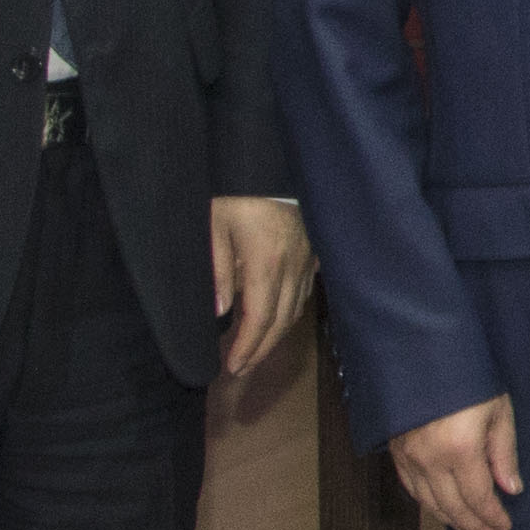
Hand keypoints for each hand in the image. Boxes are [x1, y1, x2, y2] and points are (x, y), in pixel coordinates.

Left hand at [207, 196, 318, 380]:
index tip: (232, 367)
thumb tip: (219, 312)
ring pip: (295, 309)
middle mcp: (292, 267)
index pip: (258, 319)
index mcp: (265, 264)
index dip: (247, 347)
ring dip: (276, 335)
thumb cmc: (239, 192)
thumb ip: (218, 270)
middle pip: (280, 322)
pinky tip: (279, 317)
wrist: (272, 161)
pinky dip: (290, 313)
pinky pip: (305, 292)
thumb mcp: (216, 225)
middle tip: (241, 368)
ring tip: (257, 349)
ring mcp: (307, 260)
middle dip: (260, 350)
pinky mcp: (314, 251)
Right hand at [388, 391, 521, 529]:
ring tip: (471, 528)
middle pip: (452, 507)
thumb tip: (511, 489)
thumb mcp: (498, 410)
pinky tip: (443, 509)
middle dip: (473, 525)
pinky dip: (429, 504)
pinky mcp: (396, 452)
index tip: (504, 527)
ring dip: (451, 520)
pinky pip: (412, 489)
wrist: (422, 354)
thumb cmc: (469, 378)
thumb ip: (504, 453)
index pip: (478, 497)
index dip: (492, 517)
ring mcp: (409, 457)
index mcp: (460, 449)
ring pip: (429, 503)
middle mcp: (430, 459)